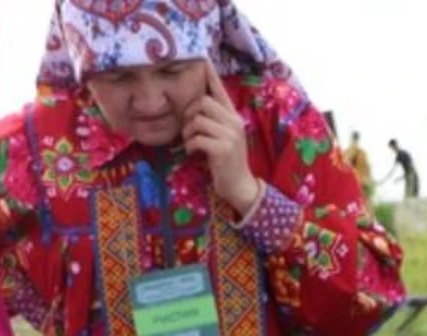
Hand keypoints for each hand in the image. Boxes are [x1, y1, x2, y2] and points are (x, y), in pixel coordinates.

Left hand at [184, 62, 262, 213]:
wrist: (239, 185)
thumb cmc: (225, 160)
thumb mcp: (222, 136)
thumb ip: (213, 120)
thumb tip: (194, 107)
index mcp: (233, 115)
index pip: (219, 89)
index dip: (210, 75)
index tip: (202, 59)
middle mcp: (234, 121)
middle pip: (203, 102)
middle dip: (189, 114)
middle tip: (188, 128)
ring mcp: (231, 135)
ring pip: (198, 120)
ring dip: (187, 132)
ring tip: (189, 142)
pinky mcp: (224, 149)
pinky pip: (198, 138)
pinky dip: (190, 145)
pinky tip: (192, 152)